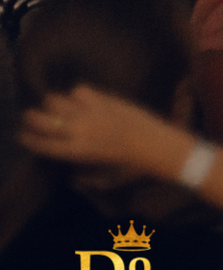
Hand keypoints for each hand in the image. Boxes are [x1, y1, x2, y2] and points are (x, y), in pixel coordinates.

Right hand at [18, 85, 185, 178]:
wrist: (153, 144)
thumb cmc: (131, 165)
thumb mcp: (105, 178)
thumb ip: (87, 179)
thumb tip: (75, 178)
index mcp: (73, 152)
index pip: (40, 143)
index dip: (28, 138)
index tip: (23, 134)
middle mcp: (76, 131)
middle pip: (39, 120)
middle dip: (32, 118)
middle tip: (33, 116)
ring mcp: (89, 114)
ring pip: (55, 100)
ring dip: (53, 103)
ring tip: (59, 106)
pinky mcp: (103, 100)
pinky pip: (79, 90)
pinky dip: (78, 93)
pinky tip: (84, 98)